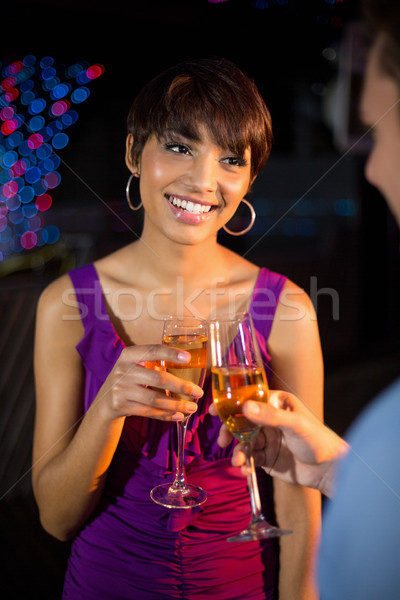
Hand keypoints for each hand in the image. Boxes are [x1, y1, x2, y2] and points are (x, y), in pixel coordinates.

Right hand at [101, 345, 202, 421]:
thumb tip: (190, 364)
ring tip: (192, 407)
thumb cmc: (130, 378)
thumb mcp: (136, 364)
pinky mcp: (121, 406)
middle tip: (198, 392)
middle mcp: (123, 370)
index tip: (188, 358)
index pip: (153, 350)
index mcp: (129, 354)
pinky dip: (166, 415)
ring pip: (155, 399)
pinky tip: (178, 416)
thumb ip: (155, 362)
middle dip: (181, 386)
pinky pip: (149, 412)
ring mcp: (121, 389)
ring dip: (177, 405)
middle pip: (158, 378)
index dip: (170, 353)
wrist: (105, 399)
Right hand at [210, 390, 348, 496]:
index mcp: (277, 403)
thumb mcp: (294, 425)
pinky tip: (244, 470)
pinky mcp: (267, 457)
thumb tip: (245, 407)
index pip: (249, 399)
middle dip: (230, 431)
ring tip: (239, 463)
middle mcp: (270, 419)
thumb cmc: (318, 441)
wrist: (330, 471)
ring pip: (243, 442)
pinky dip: (244, 463)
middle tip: (222, 442)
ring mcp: (267, 438)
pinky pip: (249, 458)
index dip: (230, 404)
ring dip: (238, 452)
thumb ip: (270, 416)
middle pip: (241, 421)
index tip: (214, 410)